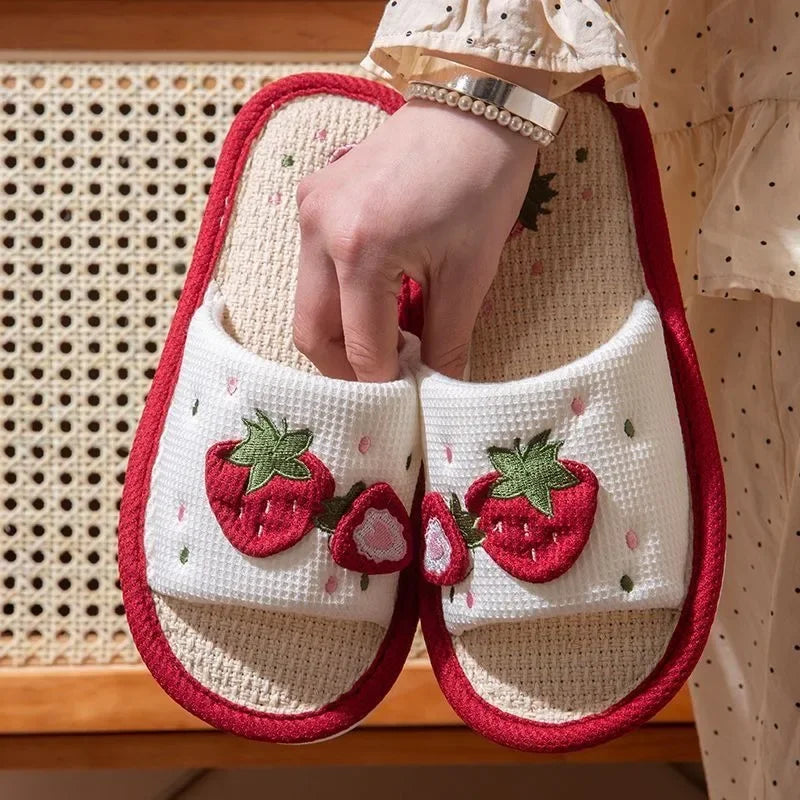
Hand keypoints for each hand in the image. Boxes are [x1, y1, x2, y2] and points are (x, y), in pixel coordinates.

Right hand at [293, 97, 538, 380]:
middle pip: (312, 333)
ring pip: (307, 304)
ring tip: (389, 340)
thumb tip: (440, 387)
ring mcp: (309, 210)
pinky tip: (378, 299)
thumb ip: (448, 339)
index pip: (361, 346)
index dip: (385, 383)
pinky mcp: (312, 198)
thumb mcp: (471, 271)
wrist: (475, 104)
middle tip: (389, 380)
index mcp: (360, 250)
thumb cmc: (482, 181)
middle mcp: (319, 230)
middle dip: (347, 369)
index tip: (408, 399)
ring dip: (340, 334)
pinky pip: (313, 268)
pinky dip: (339, 297)